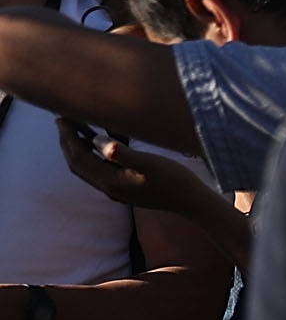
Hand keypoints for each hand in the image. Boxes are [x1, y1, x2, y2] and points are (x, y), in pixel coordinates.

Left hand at [57, 120, 224, 224]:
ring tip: (74, 130)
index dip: (68, 137)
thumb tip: (96, 140)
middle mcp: (108, 189)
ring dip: (76, 150)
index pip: (80, 157)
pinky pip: (97, 172)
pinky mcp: (123, 190)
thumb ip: (121, 153)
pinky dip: (89, 157)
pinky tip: (96, 146)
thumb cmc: (174, 180)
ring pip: (85, 169)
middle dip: (67, 142)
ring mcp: (115, 191)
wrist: (190, 202)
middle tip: (62, 120)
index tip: (61, 118)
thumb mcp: (150, 163)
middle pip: (77, 164)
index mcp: (111, 181)